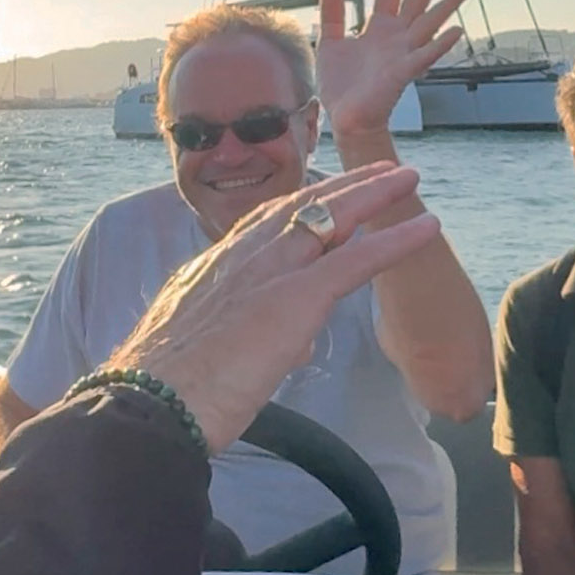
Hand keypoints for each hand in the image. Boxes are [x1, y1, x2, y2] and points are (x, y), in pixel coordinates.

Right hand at [100, 164, 440, 451]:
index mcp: (214, 269)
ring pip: (332, 219)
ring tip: (408, 178)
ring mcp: (269, 274)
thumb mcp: (202, 352)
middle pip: (301, 206)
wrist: (147, 405)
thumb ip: (247, 340)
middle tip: (378, 170)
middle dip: (343, 185)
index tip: (326, 191)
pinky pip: (356, 260)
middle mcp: (241, 258)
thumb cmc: (164, 393)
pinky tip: (427, 227)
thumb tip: (288, 347)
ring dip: (374, 194)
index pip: (265, 224)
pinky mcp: (294, 299)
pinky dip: (395, 240)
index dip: (301, 204)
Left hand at [316, 0, 470, 137]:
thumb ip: (333, 18)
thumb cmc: (342, 87)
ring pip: (429, 24)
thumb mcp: (330, 45)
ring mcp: (402, 55)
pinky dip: (440, 44)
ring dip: (448, 5)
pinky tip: (456, 31)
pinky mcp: (402, 74)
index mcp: (379, 29)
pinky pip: (424, 56)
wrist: (346, 119)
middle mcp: (395, 38)